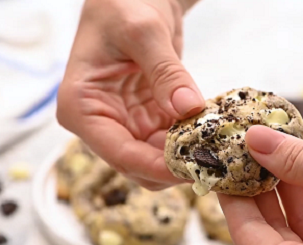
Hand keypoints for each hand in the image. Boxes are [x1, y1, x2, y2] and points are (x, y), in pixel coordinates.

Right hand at [57, 0, 202, 189]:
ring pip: (157, 160)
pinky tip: (214, 136)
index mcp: (82, 107)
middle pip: (139, 165)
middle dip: (175, 167)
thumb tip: (187, 108)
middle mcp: (101, 122)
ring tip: (219, 151)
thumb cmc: (122, 5)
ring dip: (187, 158)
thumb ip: (165, 71)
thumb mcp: (143, 31)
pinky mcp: (148, 118)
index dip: (157, 168)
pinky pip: (171, 142)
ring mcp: (125, 123)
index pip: (120, 153)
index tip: (194, 170)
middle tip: (215, 163)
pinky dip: (192, 142)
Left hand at [219, 125, 302, 244]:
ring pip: (298, 227)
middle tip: (246, 159)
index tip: (222, 172)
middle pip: (271, 233)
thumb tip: (256, 140)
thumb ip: (295, 160)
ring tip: (275, 156)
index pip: (249, 239)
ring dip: (285, 190)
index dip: (232, 202)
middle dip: (258, 192)